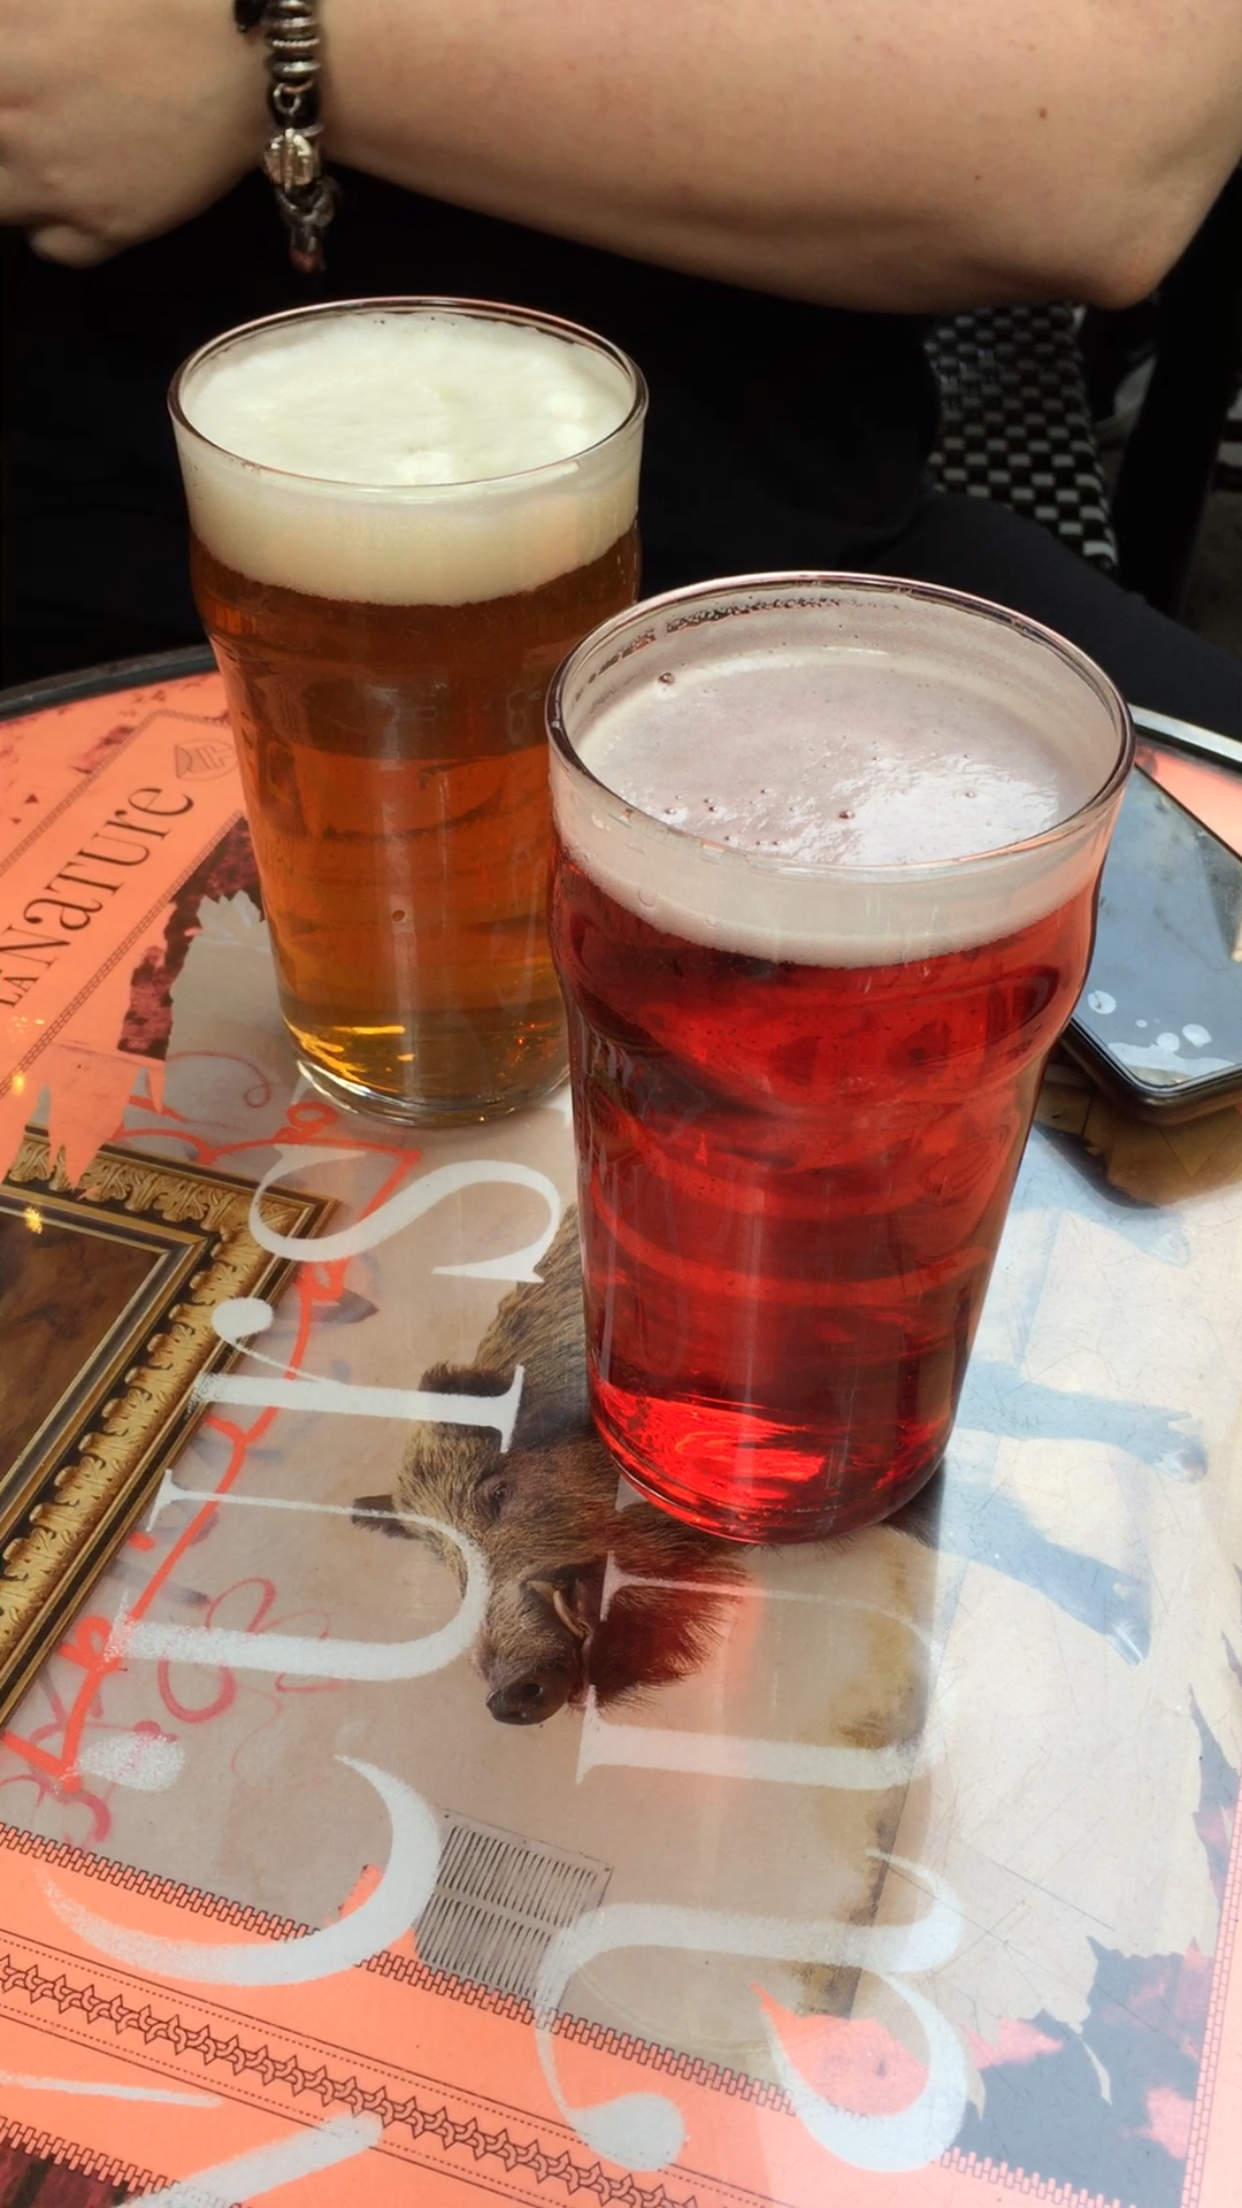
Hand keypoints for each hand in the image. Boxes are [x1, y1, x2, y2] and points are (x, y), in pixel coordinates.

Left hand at [0, 0, 266, 263]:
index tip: (15, 79)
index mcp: (3, 44)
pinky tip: (71, 193)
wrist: (251, 60)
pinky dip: (49, 225)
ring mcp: (52, 183)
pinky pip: (47, 246)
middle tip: (29, 117)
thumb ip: (19, 18)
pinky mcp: (102, 228)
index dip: (4, 80)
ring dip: (9, 179)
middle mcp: (11, 119)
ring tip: (37, 155)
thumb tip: (12, 31)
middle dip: (7, 124)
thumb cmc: (166, 1)